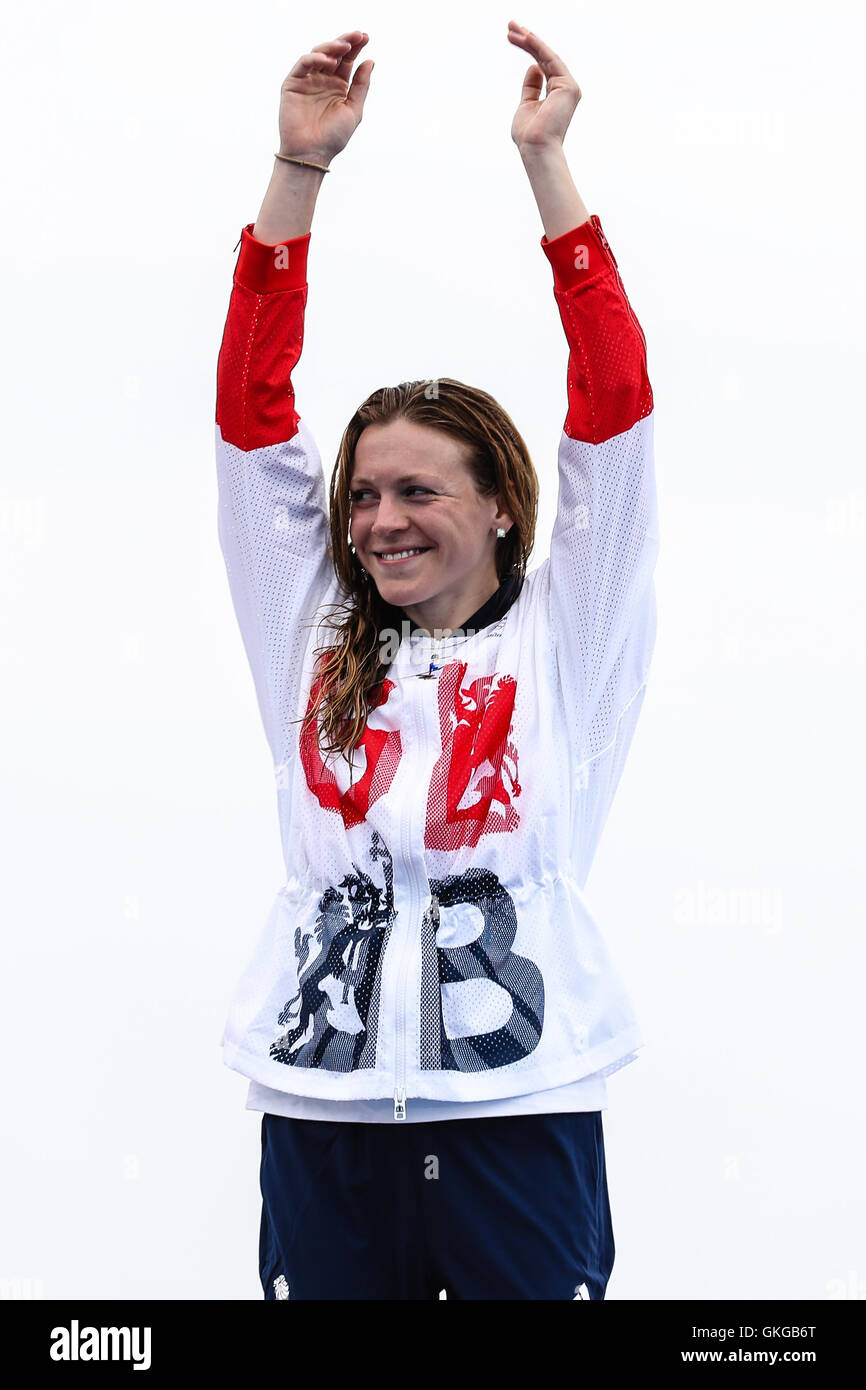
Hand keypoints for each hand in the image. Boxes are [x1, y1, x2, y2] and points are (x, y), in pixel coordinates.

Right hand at [277, 30, 373, 165]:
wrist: (312, 153)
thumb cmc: (333, 136)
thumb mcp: (354, 109)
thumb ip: (361, 86)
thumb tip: (370, 61)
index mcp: (338, 85)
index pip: (347, 60)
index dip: (355, 47)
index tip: (365, 37)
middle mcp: (322, 80)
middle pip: (334, 53)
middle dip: (345, 42)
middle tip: (357, 36)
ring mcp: (307, 80)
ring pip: (318, 54)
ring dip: (331, 47)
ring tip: (344, 47)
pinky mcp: (293, 84)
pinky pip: (303, 65)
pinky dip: (314, 58)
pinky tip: (327, 60)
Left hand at [507, 21, 580, 151]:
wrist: (536, 149)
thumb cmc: (529, 136)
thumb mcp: (526, 106)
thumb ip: (531, 88)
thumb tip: (533, 67)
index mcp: (557, 94)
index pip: (542, 66)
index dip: (528, 50)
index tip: (513, 37)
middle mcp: (565, 89)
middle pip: (544, 58)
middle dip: (527, 40)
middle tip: (511, 26)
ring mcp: (569, 87)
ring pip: (547, 56)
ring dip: (529, 40)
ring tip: (512, 28)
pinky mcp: (568, 86)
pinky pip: (550, 60)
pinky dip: (537, 47)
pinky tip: (525, 37)